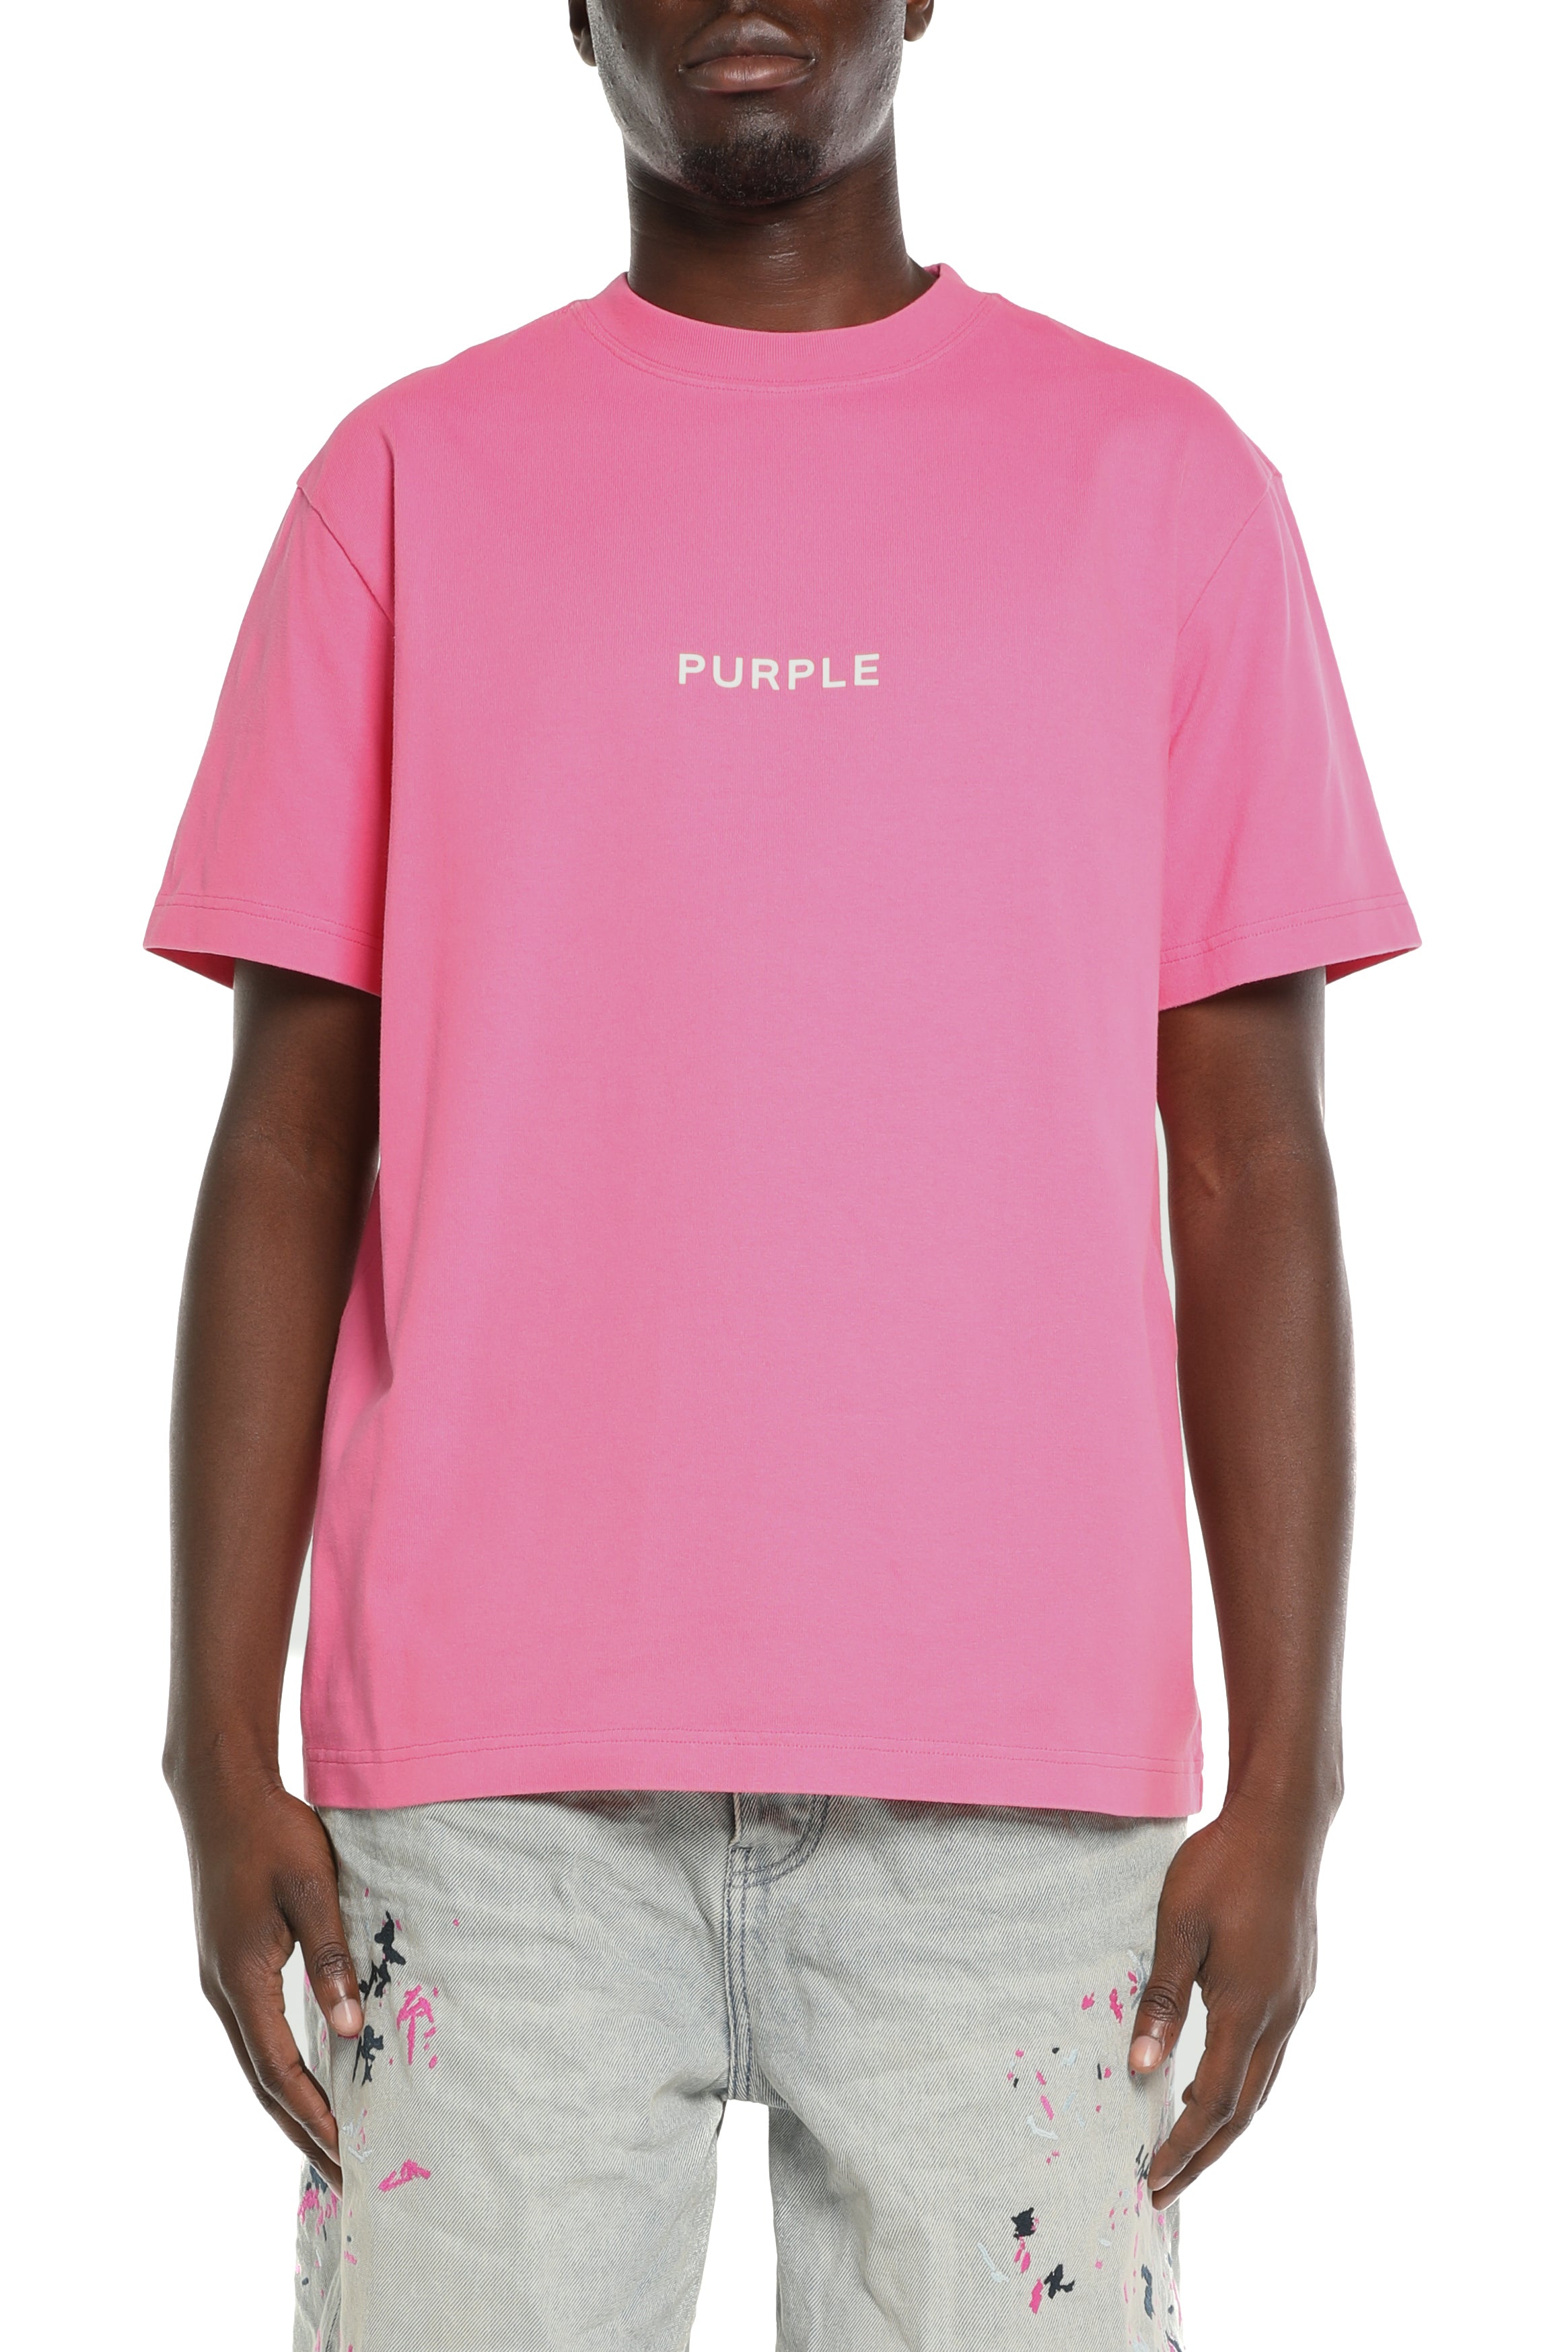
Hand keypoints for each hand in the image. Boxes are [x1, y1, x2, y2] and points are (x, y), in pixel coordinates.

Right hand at [175, 1772, 364, 2188]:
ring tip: (330, 2144)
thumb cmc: (273, 1836)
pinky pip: (256, 2035)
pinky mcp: (229, 1966)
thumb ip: (331, 1959)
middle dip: (303, 2131)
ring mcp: (222, 1980)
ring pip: (256, 2062)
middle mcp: (223, 1991)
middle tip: (345, 2178)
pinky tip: (308, 2080)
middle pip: (263, 2082)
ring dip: (291, 2105)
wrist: (224, 1797)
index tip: (348, 2154)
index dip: (314, 2115)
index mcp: (241, 1979)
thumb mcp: (311, 1891)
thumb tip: (351, 2030)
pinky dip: (281, 2070)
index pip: (279, 2070)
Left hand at [1128, 1789, 1327, 2206]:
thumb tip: (1140, 2068)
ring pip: (1263, 2084)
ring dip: (1226, 2122)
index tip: (1154, 2179)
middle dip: (1204, 2154)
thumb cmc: (1221, 1866)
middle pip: (1244, 2109)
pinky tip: (1218, 2081)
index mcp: (1247, 2007)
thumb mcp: (1178, 1928)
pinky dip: (1243, 2084)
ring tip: (1188, 2148)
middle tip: (1167, 2188)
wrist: (1282, 1823)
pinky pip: (1271, 2054)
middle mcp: (1280, 2014)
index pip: (1215, 2102)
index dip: (1184, 2146)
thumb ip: (1162, 2000)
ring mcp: (1295, 1999)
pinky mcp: (1298, 1981)